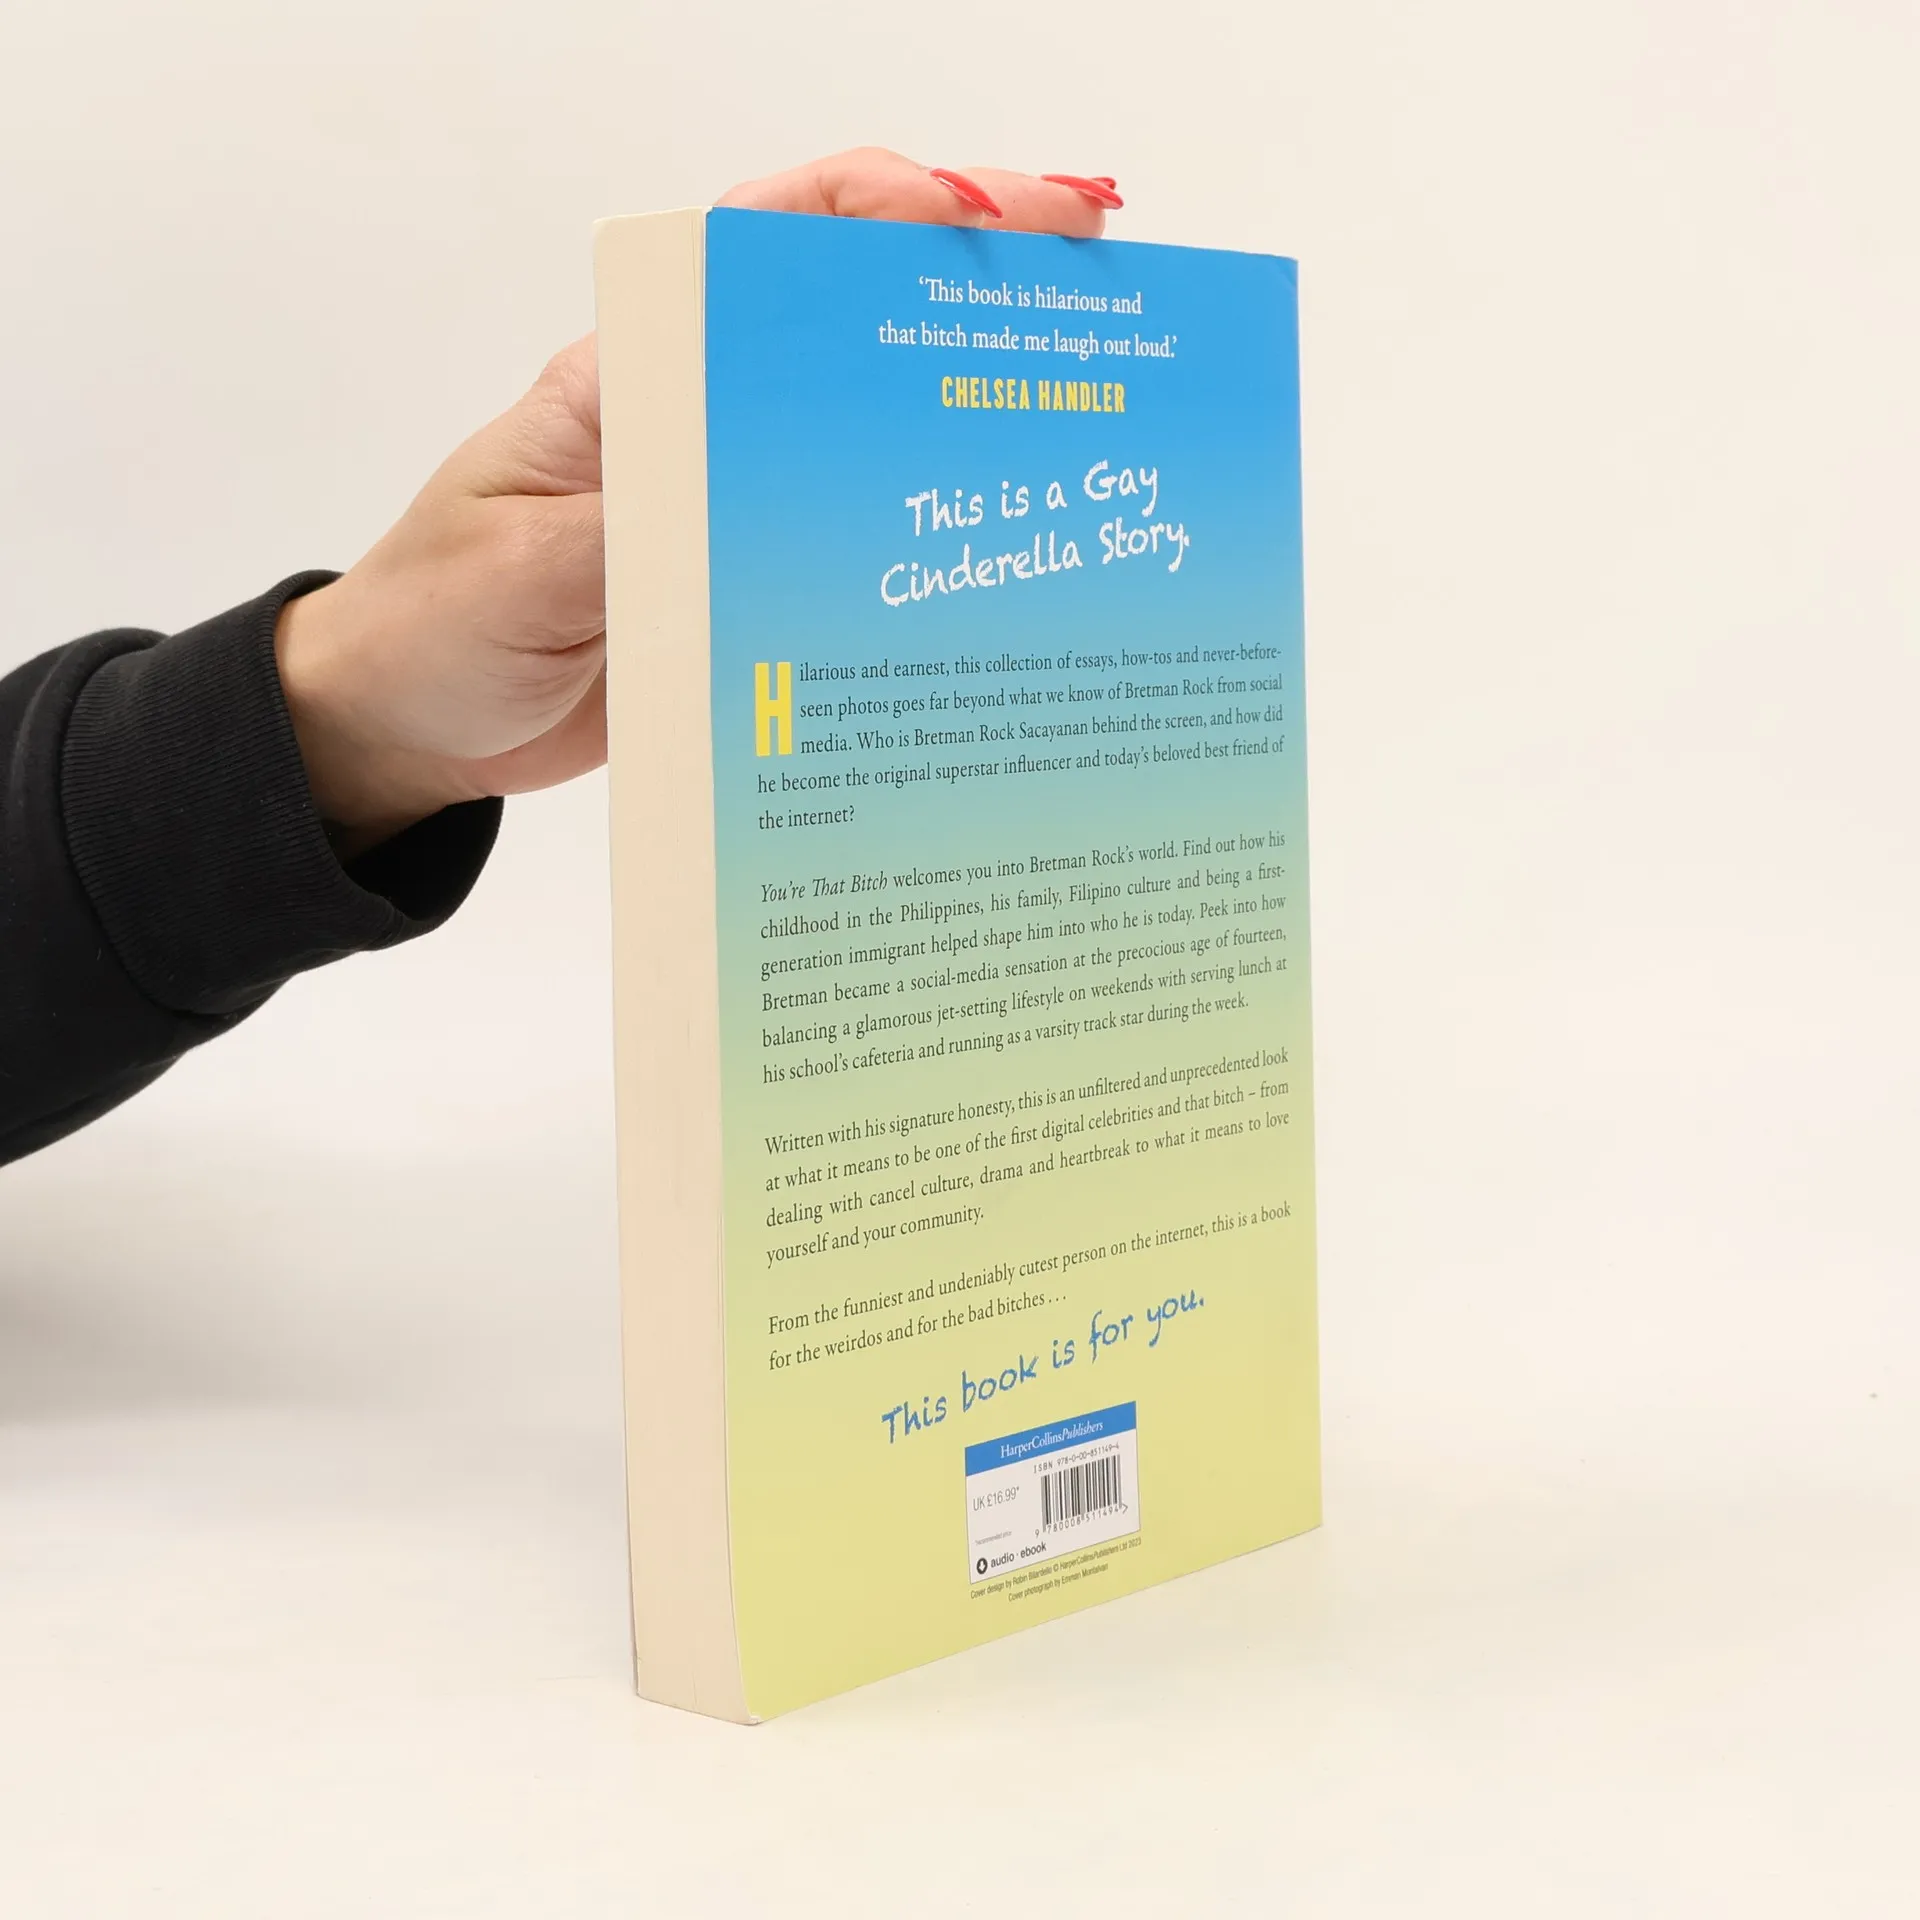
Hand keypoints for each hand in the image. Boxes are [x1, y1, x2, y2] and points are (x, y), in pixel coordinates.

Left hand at [275, 150, 1120, 852]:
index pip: (762, 251)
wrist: (410, 728)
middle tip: (1098, 287)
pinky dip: (924, 536)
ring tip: (1087, 404)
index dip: (880, 209)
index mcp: (631, 382)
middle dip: (968, 287)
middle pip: (845, 326)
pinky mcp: (746, 588)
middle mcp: (694, 425)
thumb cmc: (433, 625)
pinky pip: (844, 542)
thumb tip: (734, 503)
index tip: (988, 212)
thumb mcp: (515, 574)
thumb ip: (621, 533)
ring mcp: (728, 507)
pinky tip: (1000, 554)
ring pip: (862, 431)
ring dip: (966, 410)